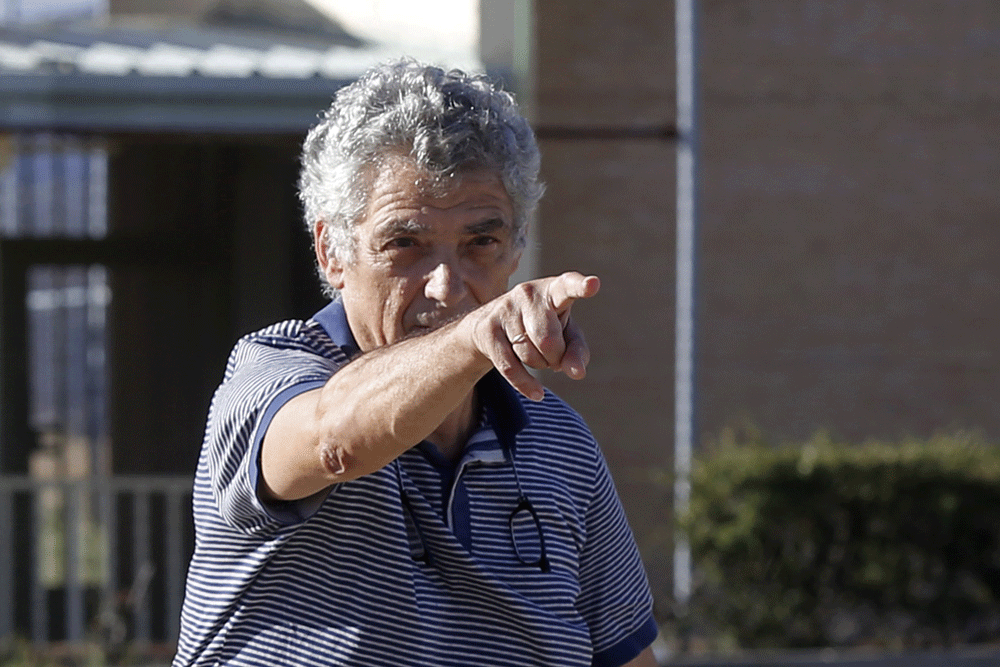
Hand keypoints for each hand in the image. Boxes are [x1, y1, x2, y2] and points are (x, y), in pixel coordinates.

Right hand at [468, 272, 599, 400]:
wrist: (487, 323)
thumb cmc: (540, 325)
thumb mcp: (565, 335)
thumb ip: (577, 351)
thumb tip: (576, 373)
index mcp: (553, 290)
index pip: (568, 286)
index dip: (580, 287)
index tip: (593, 284)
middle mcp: (528, 294)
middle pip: (548, 340)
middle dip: (554, 357)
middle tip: (553, 354)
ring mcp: (505, 309)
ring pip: (529, 354)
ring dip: (539, 364)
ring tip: (536, 354)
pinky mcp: (487, 329)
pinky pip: (510, 366)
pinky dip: (526, 384)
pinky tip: (537, 393)